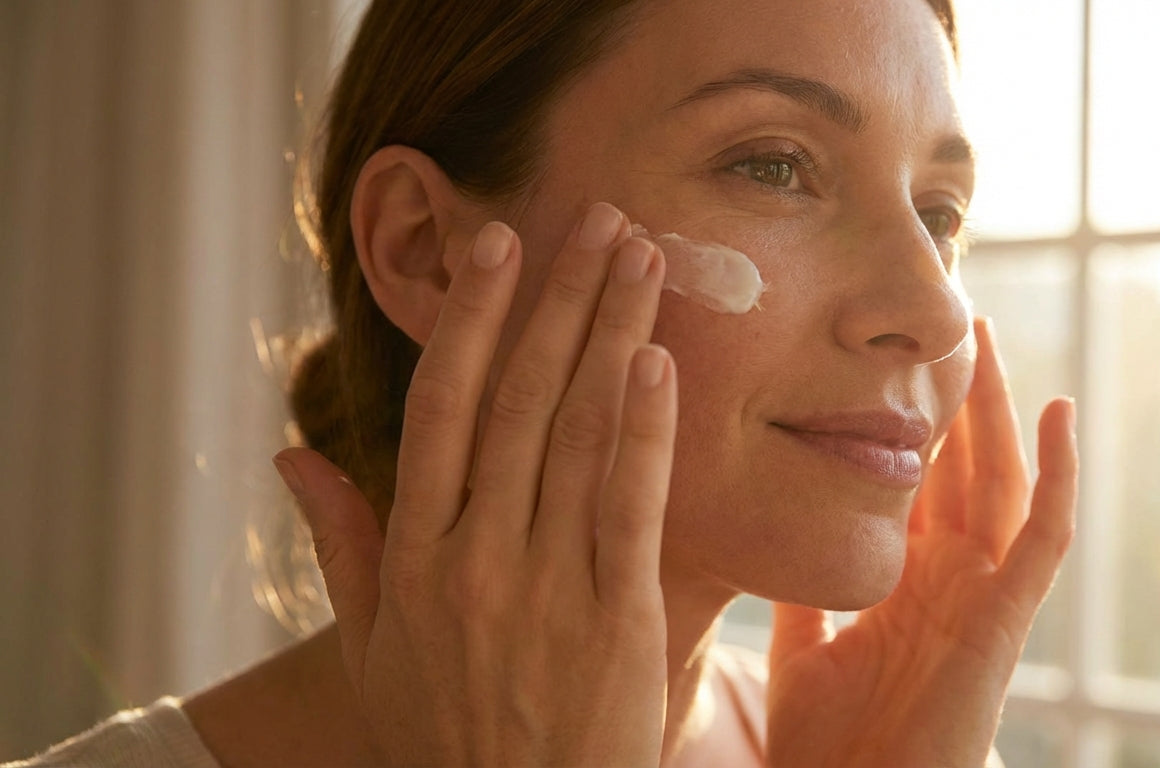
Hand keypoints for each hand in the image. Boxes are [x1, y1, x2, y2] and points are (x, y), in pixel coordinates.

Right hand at [273, 203, 674, 766]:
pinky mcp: (616, 620)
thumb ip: (339, 545)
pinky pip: (630, 507)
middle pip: (520, 401)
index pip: (439, 410)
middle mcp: (476, 557)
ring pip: (577, 435)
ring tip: (643, 260)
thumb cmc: (442, 733)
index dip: (470, 320)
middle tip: (600, 219)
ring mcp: (546, 586)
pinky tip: (657, 361)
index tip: (499, 246)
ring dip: (612, 337)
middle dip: (562, 301)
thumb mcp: (369, 648)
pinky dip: (642, 430)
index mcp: (415, 556)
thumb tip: (292, 456)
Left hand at [765, 317, 1077, 767]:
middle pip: (961, 467)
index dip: (912, 422)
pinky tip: (1057, 409)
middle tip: (943, 319)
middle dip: (956, 396)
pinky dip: (1058, 474)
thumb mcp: (805, 650)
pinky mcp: (1005, 620)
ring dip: (1000, 410)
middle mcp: (950, 580)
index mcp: (906, 583)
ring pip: (1001, 481)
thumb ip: (807, 593)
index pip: (917, 482)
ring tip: (985, 336)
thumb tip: (784, 535)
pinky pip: (1044, 535)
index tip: (893, 360)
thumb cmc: (829, 747)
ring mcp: (983, 596)